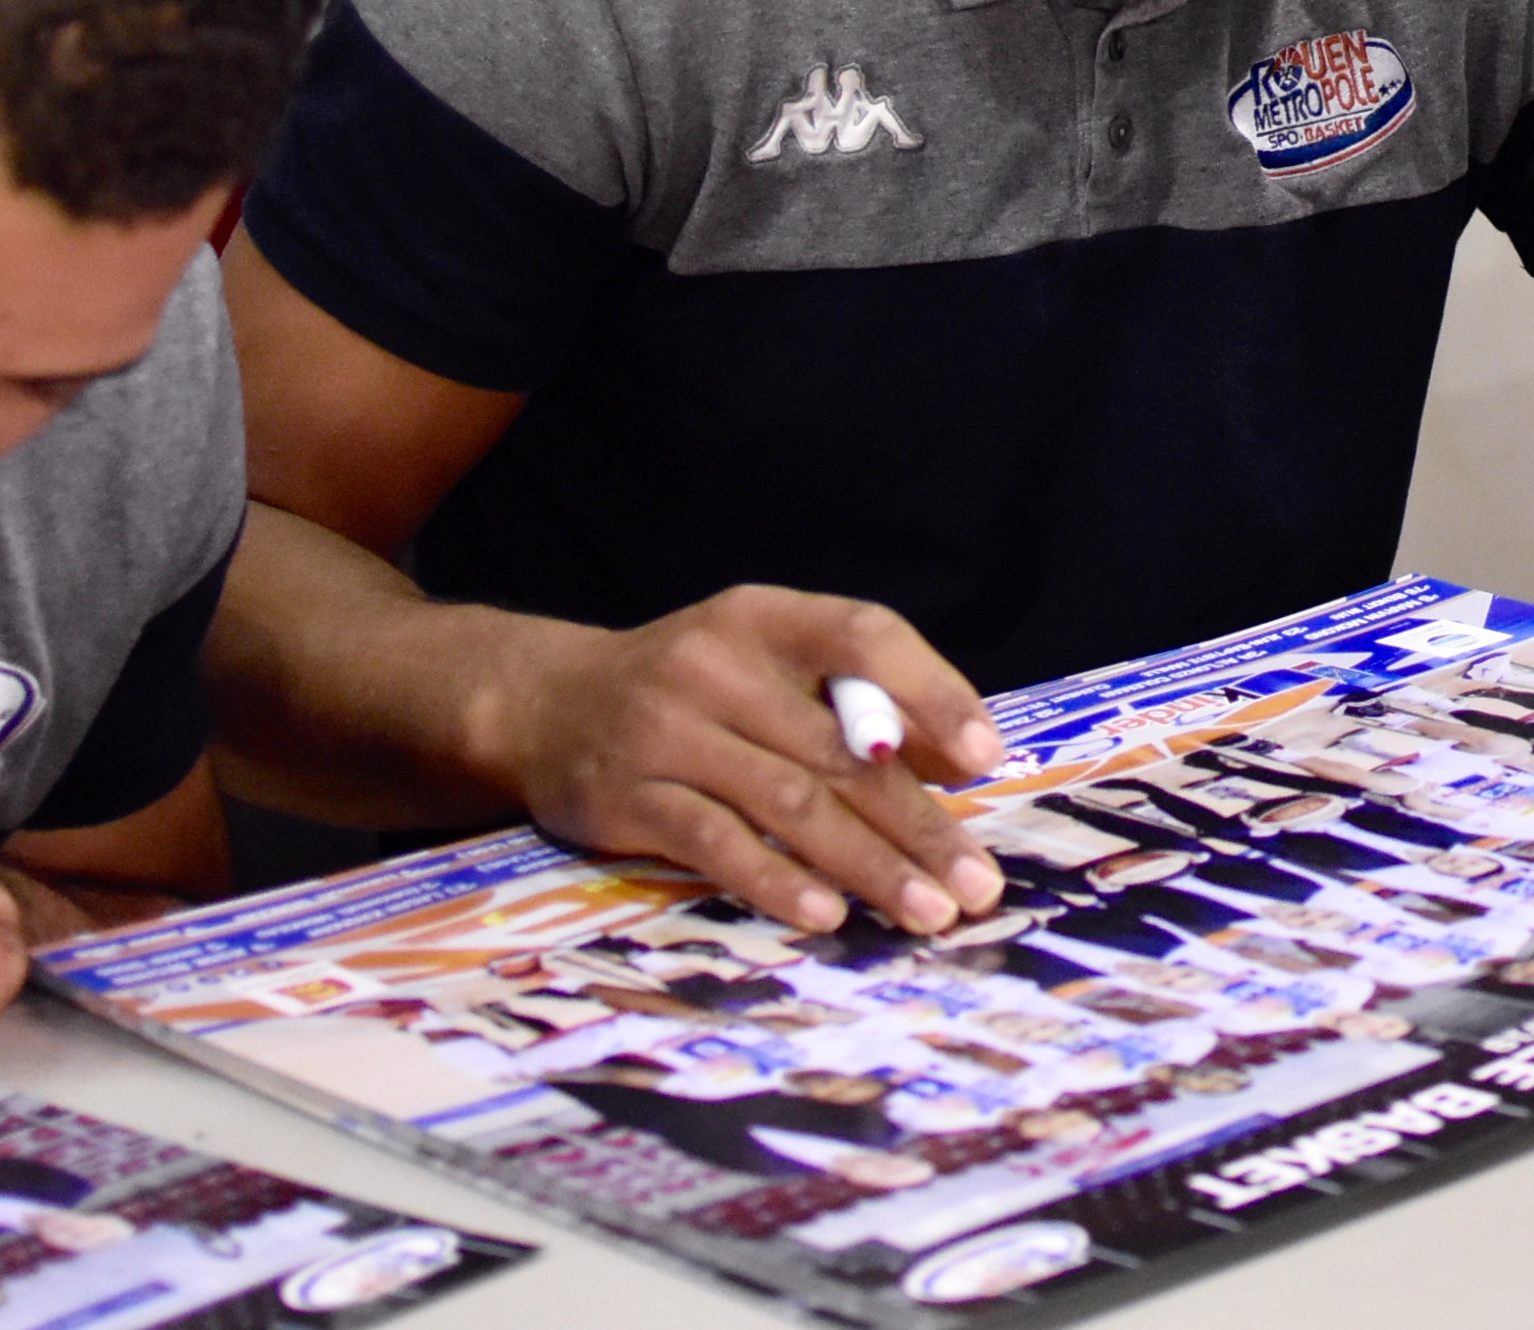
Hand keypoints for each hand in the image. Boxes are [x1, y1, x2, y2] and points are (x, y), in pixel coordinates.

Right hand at [490, 585, 1009, 936]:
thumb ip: (854, 703)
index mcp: (764, 618)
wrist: (546, 703)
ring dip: (869, 864)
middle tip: (979, 881)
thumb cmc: (690, 690)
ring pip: (788, 802)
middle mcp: (715, 664)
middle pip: (837, 747)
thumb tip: (961, 765)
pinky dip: (777, 881)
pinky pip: (716, 842)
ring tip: (929, 910)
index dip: (932, 691)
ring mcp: (665, 730)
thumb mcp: (766, 665)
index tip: (987, 757)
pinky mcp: (627, 796)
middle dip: (919, 821)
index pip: (864, 636)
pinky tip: (828, 914)